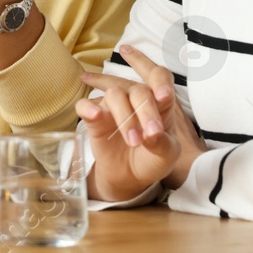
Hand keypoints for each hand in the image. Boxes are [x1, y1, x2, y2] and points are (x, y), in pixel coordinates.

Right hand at [77, 45, 204, 200]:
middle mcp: (135, 96)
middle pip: (138, 90)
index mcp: (158, 100)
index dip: (161, 82)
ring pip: (115, 94)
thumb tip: (153, 134)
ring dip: (124, 116)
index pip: (159, 76)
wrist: (130, 176)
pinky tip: (95, 114)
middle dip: (145, 111)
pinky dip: (89, 108)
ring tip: (133, 141)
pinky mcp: (94, 117)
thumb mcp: (166, 155)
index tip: (163, 95)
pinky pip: (85, 104)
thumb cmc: (151, 158)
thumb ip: (163, 143)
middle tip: (149, 135)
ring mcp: (113, 104)